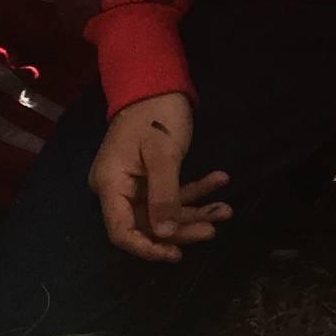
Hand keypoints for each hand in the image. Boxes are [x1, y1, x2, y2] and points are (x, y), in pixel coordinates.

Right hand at [88, 93, 231, 260]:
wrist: (157, 82)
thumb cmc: (156, 114)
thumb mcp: (163, 155)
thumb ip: (164, 196)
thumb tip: (165, 235)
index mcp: (110, 185)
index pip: (121, 231)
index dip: (147, 247)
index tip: (175, 254)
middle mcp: (118, 188)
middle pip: (147, 223)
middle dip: (181, 228)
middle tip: (213, 228)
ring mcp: (135, 182)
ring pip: (164, 210)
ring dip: (194, 210)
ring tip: (226, 209)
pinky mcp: (151, 175)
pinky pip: (172, 192)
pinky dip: (195, 190)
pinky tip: (220, 181)